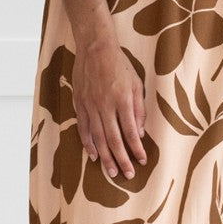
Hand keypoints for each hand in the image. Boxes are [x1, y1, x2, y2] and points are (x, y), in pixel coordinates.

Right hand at [72, 35, 146, 178]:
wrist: (95, 49)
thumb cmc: (120, 65)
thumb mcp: (136, 84)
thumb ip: (138, 109)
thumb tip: (139, 133)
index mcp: (122, 100)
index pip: (130, 131)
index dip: (136, 149)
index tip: (142, 161)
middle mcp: (105, 105)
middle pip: (114, 139)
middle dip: (122, 159)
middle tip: (127, 175)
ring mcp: (90, 106)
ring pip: (98, 138)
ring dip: (105, 157)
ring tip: (112, 172)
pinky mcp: (80, 104)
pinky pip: (84, 129)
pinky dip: (88, 144)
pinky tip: (93, 156)